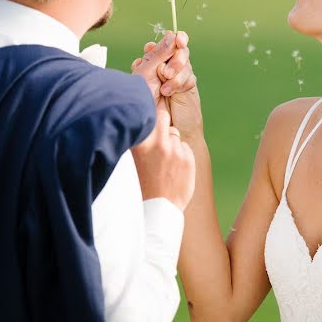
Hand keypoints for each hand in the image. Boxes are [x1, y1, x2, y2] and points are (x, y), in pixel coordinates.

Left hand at [131, 31, 195, 102]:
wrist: (155, 126)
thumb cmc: (144, 101)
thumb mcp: (147, 73)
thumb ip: (160, 53)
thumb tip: (172, 34)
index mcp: (153, 59)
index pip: (168, 41)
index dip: (177, 38)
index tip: (179, 41)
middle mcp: (165, 65)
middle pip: (180, 50)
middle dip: (176, 60)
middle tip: (165, 74)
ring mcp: (177, 75)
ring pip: (186, 64)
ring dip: (177, 76)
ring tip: (164, 90)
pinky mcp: (186, 86)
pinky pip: (191, 77)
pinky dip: (181, 84)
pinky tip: (171, 94)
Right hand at [131, 97, 195, 211]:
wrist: (158, 209)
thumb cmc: (142, 184)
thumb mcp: (133, 160)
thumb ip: (140, 140)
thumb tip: (144, 121)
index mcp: (140, 144)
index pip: (148, 114)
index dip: (149, 112)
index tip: (149, 112)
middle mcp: (158, 144)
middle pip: (164, 117)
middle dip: (162, 121)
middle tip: (158, 133)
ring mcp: (174, 150)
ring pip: (174, 134)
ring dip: (170, 141)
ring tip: (163, 160)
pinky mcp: (188, 158)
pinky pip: (184, 146)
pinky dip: (180, 153)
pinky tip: (173, 167)